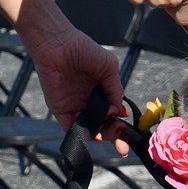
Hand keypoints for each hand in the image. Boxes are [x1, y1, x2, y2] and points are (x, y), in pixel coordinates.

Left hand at [27, 18, 123, 132]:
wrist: (58, 43)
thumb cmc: (83, 49)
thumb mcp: (109, 67)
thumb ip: (115, 90)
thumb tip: (118, 113)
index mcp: (102, 92)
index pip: (114, 114)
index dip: (121, 126)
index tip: (129, 136)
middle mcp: (89, 101)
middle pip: (103, 126)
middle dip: (113, 137)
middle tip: (122, 145)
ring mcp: (75, 106)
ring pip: (89, 128)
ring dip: (99, 135)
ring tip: (107, 135)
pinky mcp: (60, 108)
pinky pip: (70, 126)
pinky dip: (81, 133)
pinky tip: (92, 134)